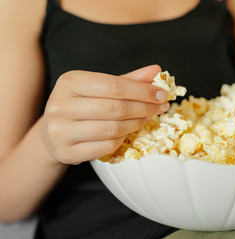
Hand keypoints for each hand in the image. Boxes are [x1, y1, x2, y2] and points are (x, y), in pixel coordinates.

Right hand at [42, 65, 168, 164]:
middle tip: (160, 108)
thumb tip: (155, 70)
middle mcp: (60, 104)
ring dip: (137, 124)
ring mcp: (60, 130)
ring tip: (147, 118)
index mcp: (69, 82)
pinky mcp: (66, 152)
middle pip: (116, 108)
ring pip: (113, 128)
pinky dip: (123, 139)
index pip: (114, 85)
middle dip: (145, 108)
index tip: (161, 94)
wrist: (54, 133)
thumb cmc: (81, 105)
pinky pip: (106, 146)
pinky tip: (129, 132)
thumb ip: (127, 80)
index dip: (143, 91)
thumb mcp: (99, 88)